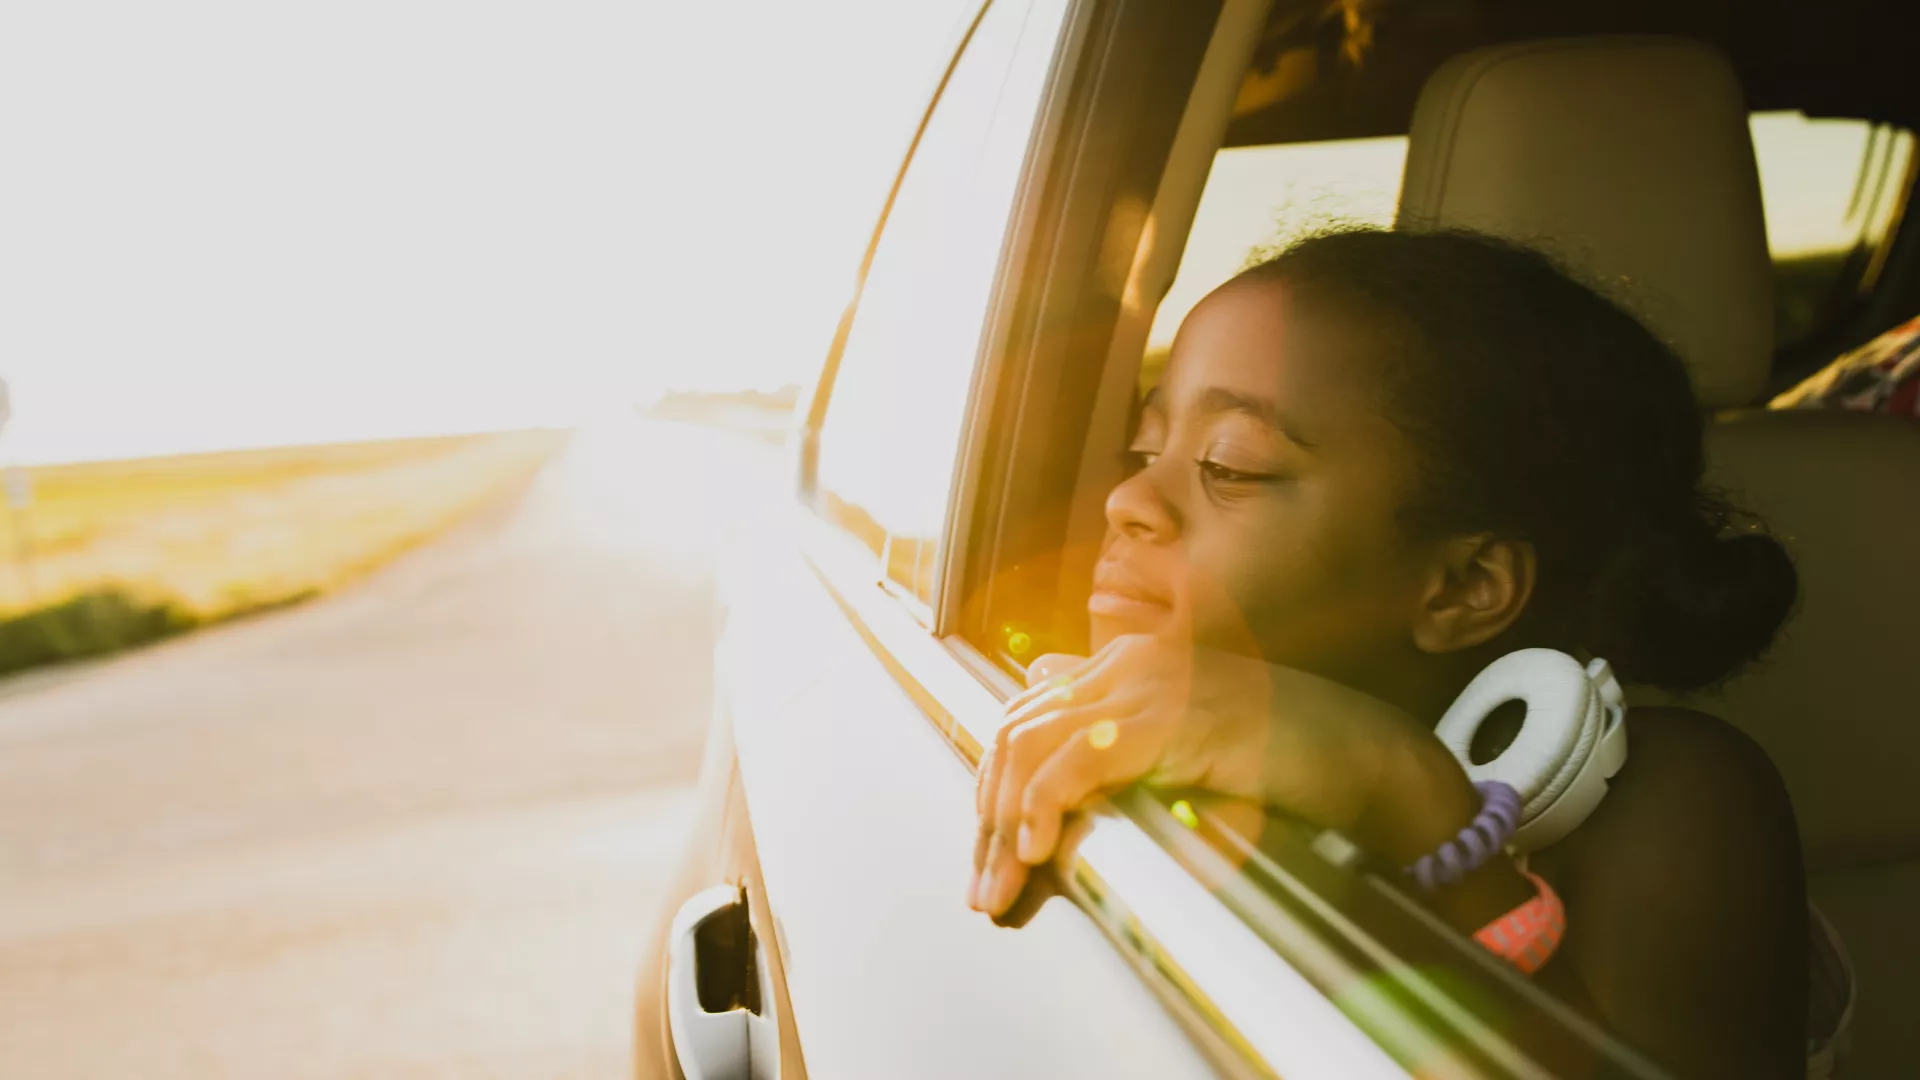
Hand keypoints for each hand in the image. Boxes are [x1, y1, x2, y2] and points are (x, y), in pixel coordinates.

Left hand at [968, 634, 1408, 917]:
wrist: (1364, 755)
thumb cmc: (1287, 761)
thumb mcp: (1186, 749)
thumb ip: (1121, 738)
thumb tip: (1045, 737)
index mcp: (1128, 663)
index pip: (1027, 718)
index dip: (997, 793)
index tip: (992, 862)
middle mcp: (1127, 662)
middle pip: (1018, 733)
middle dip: (989, 818)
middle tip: (985, 890)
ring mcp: (1147, 683)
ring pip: (1033, 747)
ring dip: (1005, 827)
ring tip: (1003, 888)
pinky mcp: (1167, 717)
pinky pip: (1076, 760)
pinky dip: (1045, 807)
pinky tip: (1040, 853)